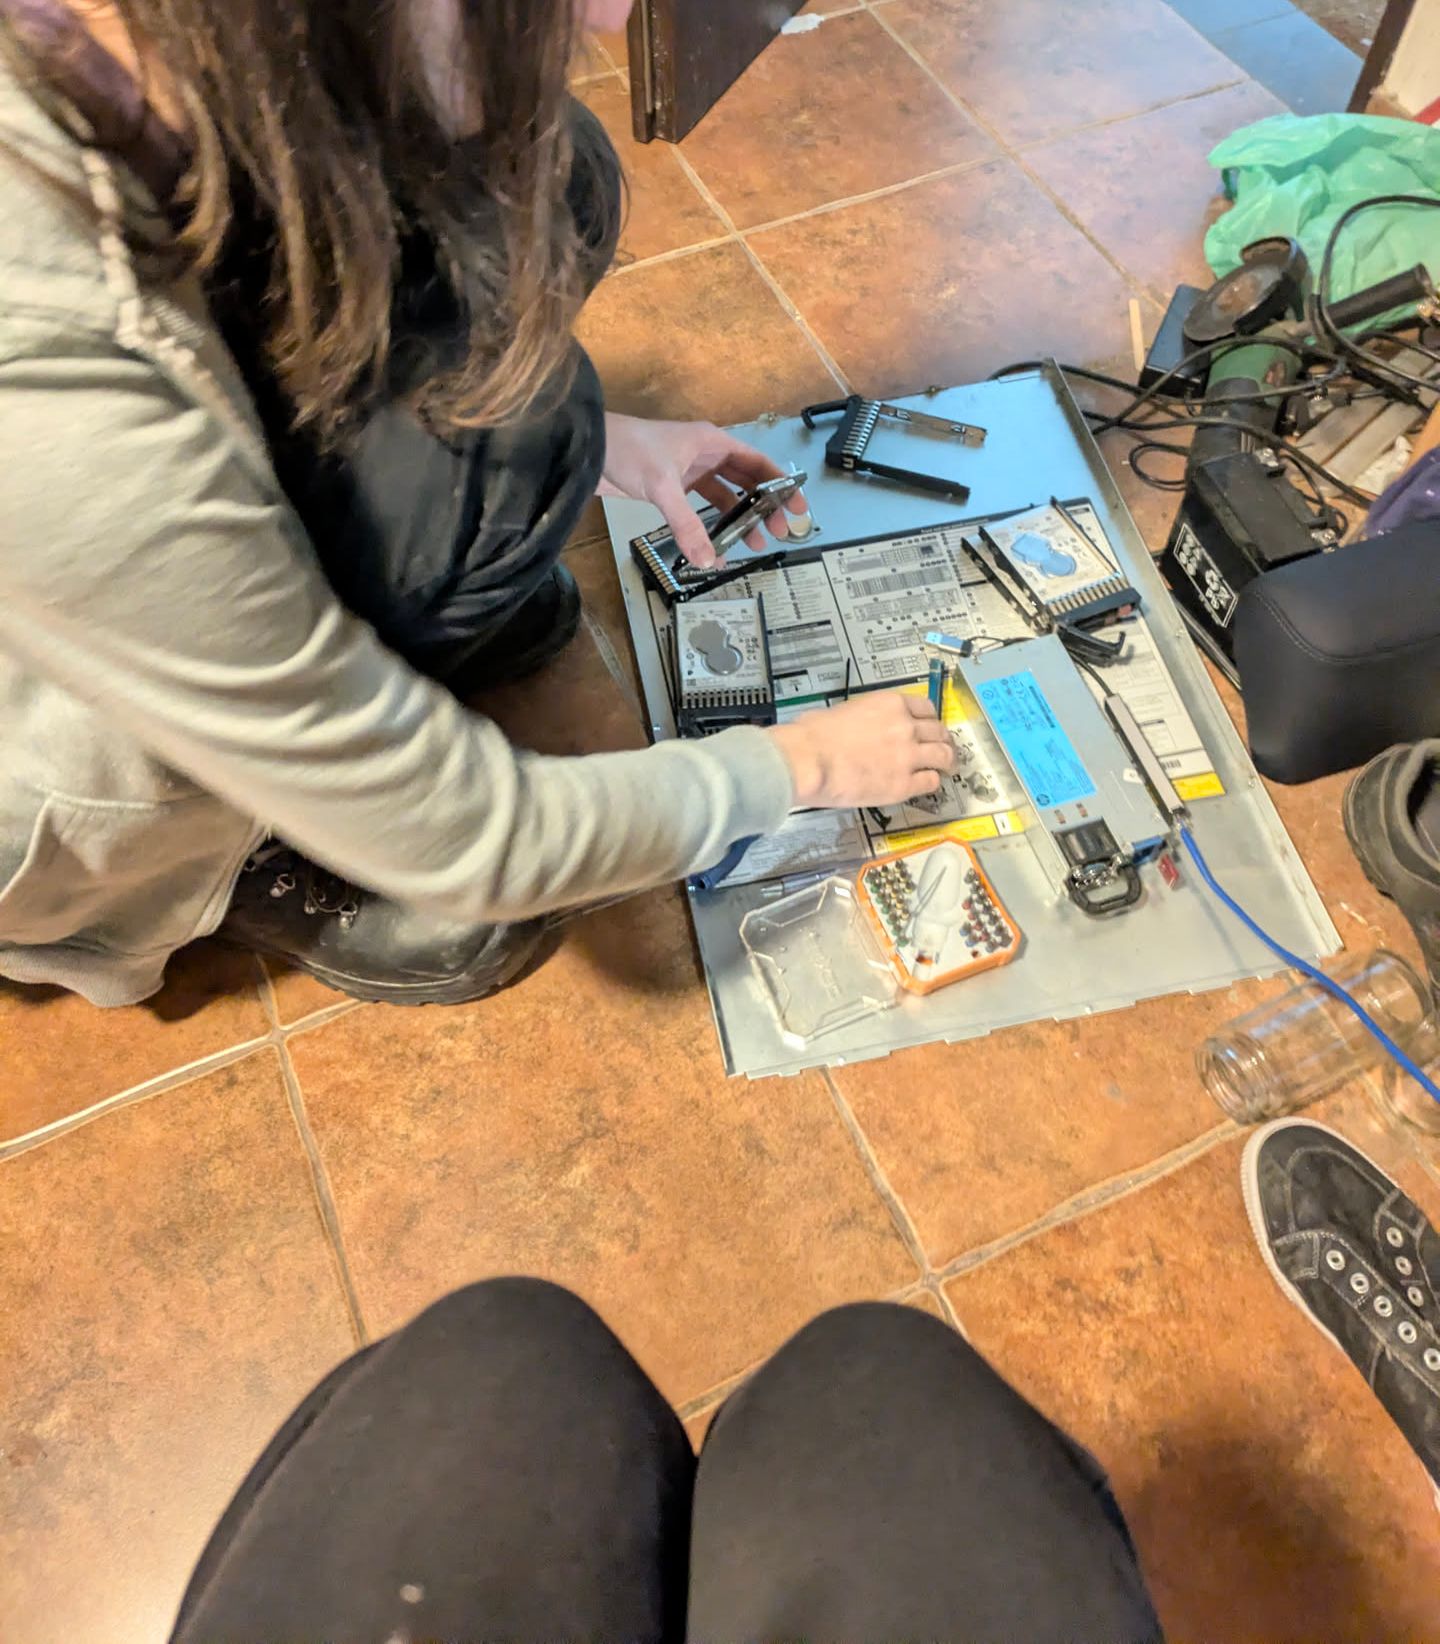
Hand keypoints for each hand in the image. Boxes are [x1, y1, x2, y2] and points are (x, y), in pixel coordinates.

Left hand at [597, 413, 807, 567]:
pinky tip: (715, 545)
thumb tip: (708, 560)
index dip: (780, 484)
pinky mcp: (670, 488)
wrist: (587, 449)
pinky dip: (709, 526)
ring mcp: (687, 471)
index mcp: (712, 442)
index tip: (798, 507)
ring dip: (738, 519)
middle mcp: (704, 455)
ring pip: (724, 497)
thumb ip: (687, 525)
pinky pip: (699, 509)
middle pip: (745, 482)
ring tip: (754, 543)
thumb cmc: (627, 450)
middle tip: (779, 532)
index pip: (757, 464)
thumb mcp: (663, 486)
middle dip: (763, 507)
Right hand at [769, 692, 957, 808]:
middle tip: (943, 748)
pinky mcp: (903, 785)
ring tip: (948, 768)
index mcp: (890, 704)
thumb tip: (858, 726)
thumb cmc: (813, 734)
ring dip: (948, 762)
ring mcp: (908, 756)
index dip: (930, 719)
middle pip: (939, 731)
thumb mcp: (843, 710)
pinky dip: (932, 783)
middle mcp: (906, 727)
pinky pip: (931, 782)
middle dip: (943, 740)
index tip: (929, 727)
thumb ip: (863, 717)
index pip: (925, 707)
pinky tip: (928, 785)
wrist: (809, 760)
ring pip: (944, 756)